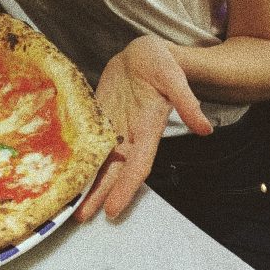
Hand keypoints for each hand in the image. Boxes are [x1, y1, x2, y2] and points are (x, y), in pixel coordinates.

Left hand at [75, 35, 212, 222]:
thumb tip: (205, 128)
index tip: (112, 210)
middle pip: (114, 171)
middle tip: (82, 217)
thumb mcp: (175, 77)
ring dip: (87, 180)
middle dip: (99, 194)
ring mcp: (113, 125)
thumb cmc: (161, 62)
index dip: (125, 188)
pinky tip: (65, 167)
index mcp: (148, 128)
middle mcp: (130, 133)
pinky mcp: (99, 115)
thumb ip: (187, 102)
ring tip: (70, 202)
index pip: (138, 166)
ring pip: (99, 160)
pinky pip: (87, 140)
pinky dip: (78, 155)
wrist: (144, 52)